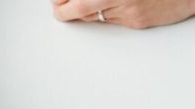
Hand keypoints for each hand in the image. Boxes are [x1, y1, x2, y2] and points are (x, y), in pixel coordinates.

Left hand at [52, 0, 194, 28]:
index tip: (56, 0)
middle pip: (81, 6)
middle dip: (65, 9)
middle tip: (59, 8)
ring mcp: (129, 10)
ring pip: (96, 14)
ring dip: (84, 11)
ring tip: (79, 7)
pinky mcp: (137, 21)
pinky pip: (114, 20)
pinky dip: (107, 13)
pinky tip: (110, 7)